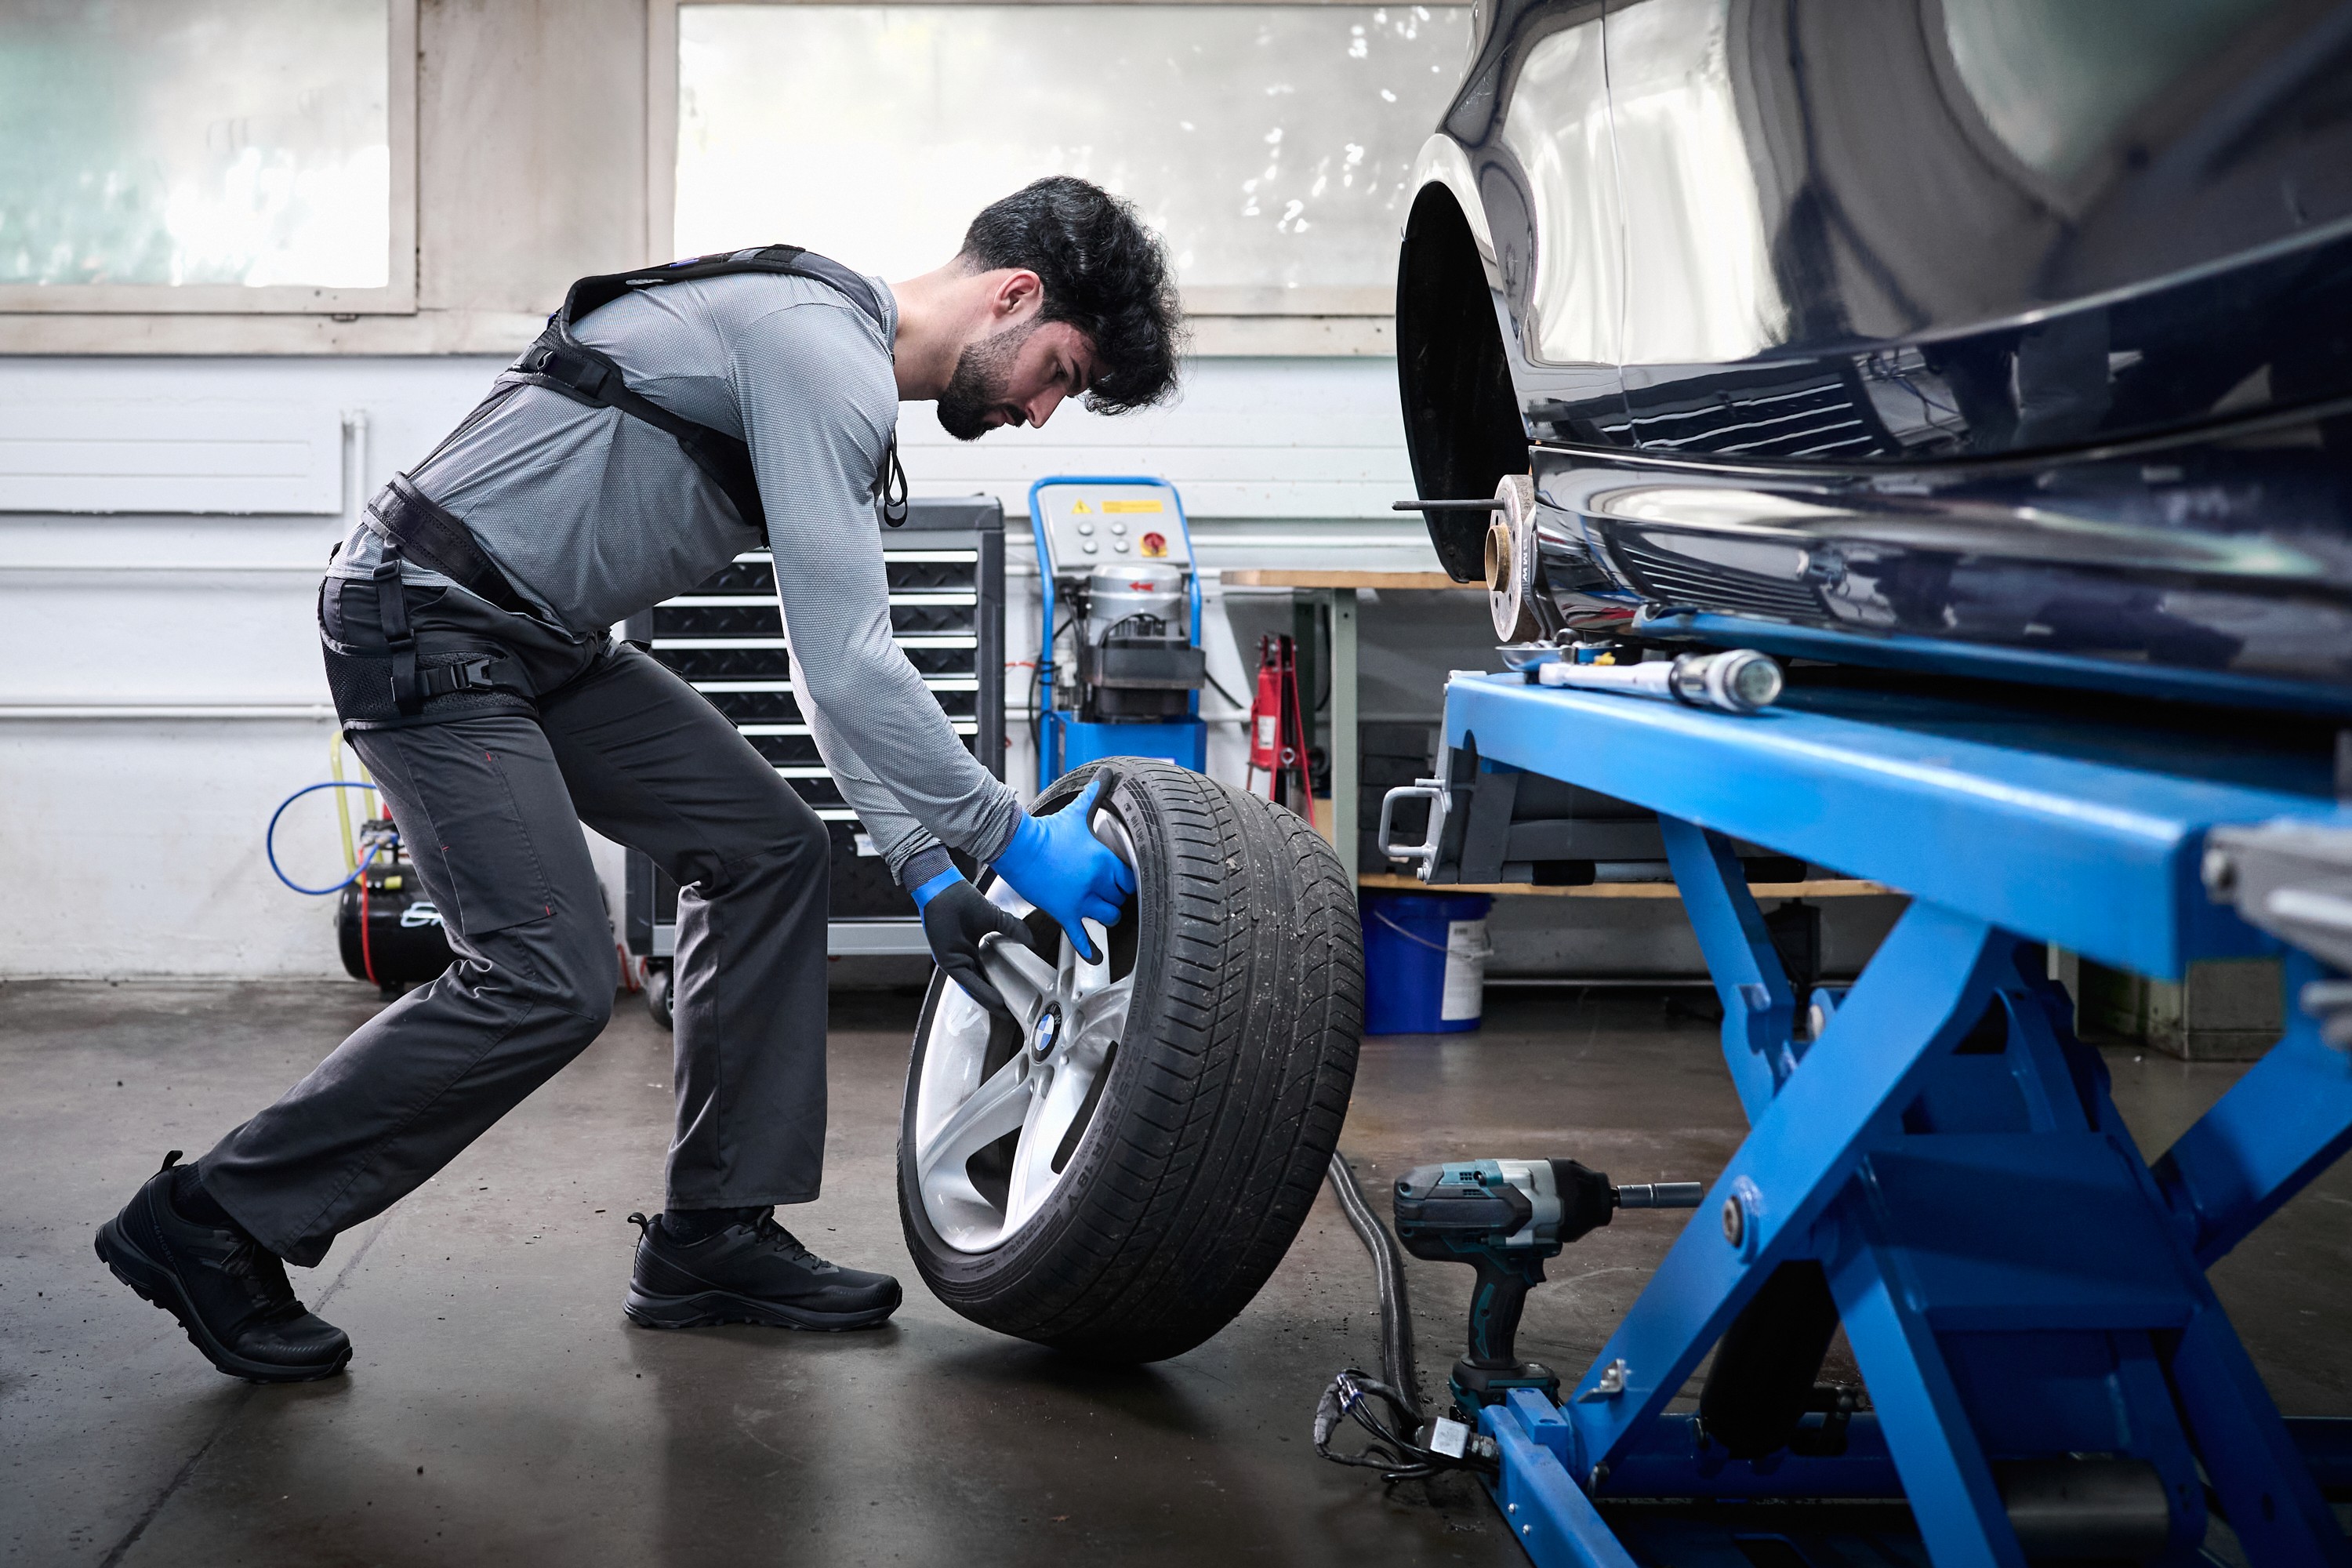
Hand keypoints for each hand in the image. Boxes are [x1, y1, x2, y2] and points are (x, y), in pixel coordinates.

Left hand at [913, 869, 1035, 1017]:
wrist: (946, 891)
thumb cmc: (964, 900)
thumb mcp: (996, 919)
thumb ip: (1014, 931)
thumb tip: (1033, 942)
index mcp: (973, 948)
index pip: (990, 973)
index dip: (1003, 986)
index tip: (1018, 997)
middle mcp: (964, 957)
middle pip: (983, 984)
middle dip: (997, 1001)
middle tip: (1013, 1013)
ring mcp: (955, 961)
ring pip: (975, 987)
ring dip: (990, 1001)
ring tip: (1006, 1012)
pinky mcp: (947, 962)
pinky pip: (966, 981)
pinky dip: (981, 992)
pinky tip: (995, 1000)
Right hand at [989, 778, 1135, 961]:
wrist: (1017, 846)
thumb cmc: (1047, 830)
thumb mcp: (1076, 813)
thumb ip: (1095, 794)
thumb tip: (1106, 773)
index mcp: (1104, 860)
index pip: (1130, 879)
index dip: (1126, 881)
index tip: (1122, 881)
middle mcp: (1096, 882)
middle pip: (1121, 899)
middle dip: (1116, 897)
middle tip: (1109, 893)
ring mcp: (1081, 900)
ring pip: (1109, 917)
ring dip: (1108, 915)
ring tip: (1103, 911)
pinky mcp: (1064, 913)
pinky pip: (1081, 937)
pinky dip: (1090, 950)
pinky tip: (1097, 957)